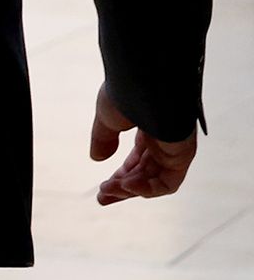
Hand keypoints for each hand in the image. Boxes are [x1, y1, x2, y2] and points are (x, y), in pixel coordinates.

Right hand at [91, 84, 195, 205]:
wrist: (146, 81)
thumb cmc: (128, 93)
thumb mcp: (108, 119)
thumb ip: (104, 139)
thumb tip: (97, 158)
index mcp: (149, 129)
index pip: (138, 161)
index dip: (120, 176)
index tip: (102, 188)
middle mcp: (164, 140)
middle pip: (145, 174)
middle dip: (123, 189)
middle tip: (102, 198)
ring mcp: (174, 148)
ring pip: (155, 181)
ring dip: (130, 190)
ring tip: (108, 190)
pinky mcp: (183, 155)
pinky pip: (168, 183)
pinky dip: (147, 190)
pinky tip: (127, 186)